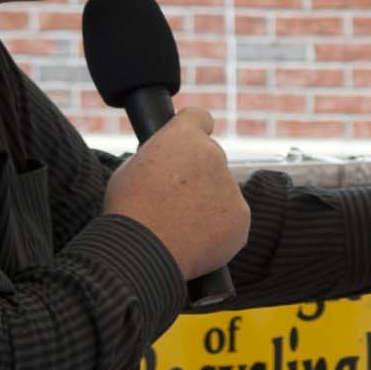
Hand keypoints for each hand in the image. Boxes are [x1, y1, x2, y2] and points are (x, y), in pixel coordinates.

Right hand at [102, 106, 249, 278]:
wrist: (143, 251)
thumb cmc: (128, 210)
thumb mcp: (131, 168)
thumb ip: (157, 157)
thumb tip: (165, 164)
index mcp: (184, 136)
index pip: (200, 118)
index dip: (194, 132)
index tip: (190, 146)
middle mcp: (214, 155)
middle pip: (212, 159)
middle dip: (199, 175)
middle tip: (177, 201)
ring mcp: (231, 187)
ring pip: (223, 192)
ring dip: (209, 204)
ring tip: (182, 227)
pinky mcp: (242, 218)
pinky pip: (233, 220)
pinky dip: (220, 230)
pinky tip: (197, 241)